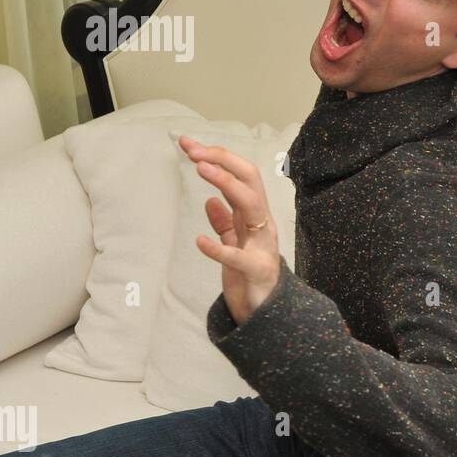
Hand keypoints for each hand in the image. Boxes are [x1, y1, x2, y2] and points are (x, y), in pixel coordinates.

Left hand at [177, 134, 280, 325]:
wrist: (266, 311)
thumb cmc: (249, 274)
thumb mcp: (235, 243)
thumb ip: (225, 222)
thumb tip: (210, 200)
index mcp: (255, 215)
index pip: (242, 175)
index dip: (219, 157)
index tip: (190, 145)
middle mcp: (262, 223)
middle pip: (250, 180)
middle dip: (223, 160)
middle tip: (194, 150)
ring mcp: (261, 245)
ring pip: (252, 205)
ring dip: (227, 184)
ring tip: (201, 170)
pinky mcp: (255, 271)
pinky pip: (237, 256)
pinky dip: (218, 248)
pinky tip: (200, 240)